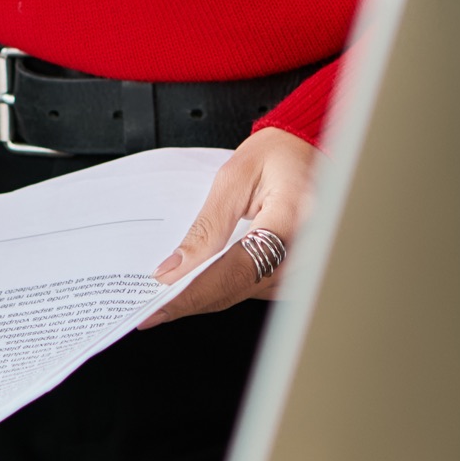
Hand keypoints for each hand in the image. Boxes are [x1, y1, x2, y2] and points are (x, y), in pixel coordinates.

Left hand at [139, 127, 316, 326]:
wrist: (302, 150)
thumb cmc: (273, 155)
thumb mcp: (232, 179)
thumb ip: (206, 227)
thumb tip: (175, 267)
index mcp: (291, 216)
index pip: (237, 268)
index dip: (194, 292)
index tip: (158, 306)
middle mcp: (307, 245)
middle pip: (241, 288)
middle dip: (193, 301)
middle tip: (152, 310)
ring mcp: (307, 261)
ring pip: (248, 294)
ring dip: (208, 298)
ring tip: (170, 297)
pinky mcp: (299, 269)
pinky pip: (258, 289)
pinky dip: (227, 289)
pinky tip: (201, 286)